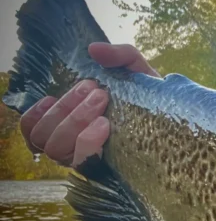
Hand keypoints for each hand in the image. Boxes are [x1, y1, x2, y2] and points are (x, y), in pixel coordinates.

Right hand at [19, 43, 159, 166]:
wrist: (177, 117)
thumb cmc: (149, 96)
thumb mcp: (135, 70)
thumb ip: (118, 55)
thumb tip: (95, 50)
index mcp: (70, 122)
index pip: (32, 129)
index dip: (35, 114)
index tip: (52, 94)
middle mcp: (74, 144)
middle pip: (45, 136)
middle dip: (66, 108)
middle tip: (97, 90)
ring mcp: (89, 158)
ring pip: (57, 150)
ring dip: (75, 121)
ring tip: (103, 102)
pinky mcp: (107, 170)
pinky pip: (83, 162)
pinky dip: (87, 141)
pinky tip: (103, 125)